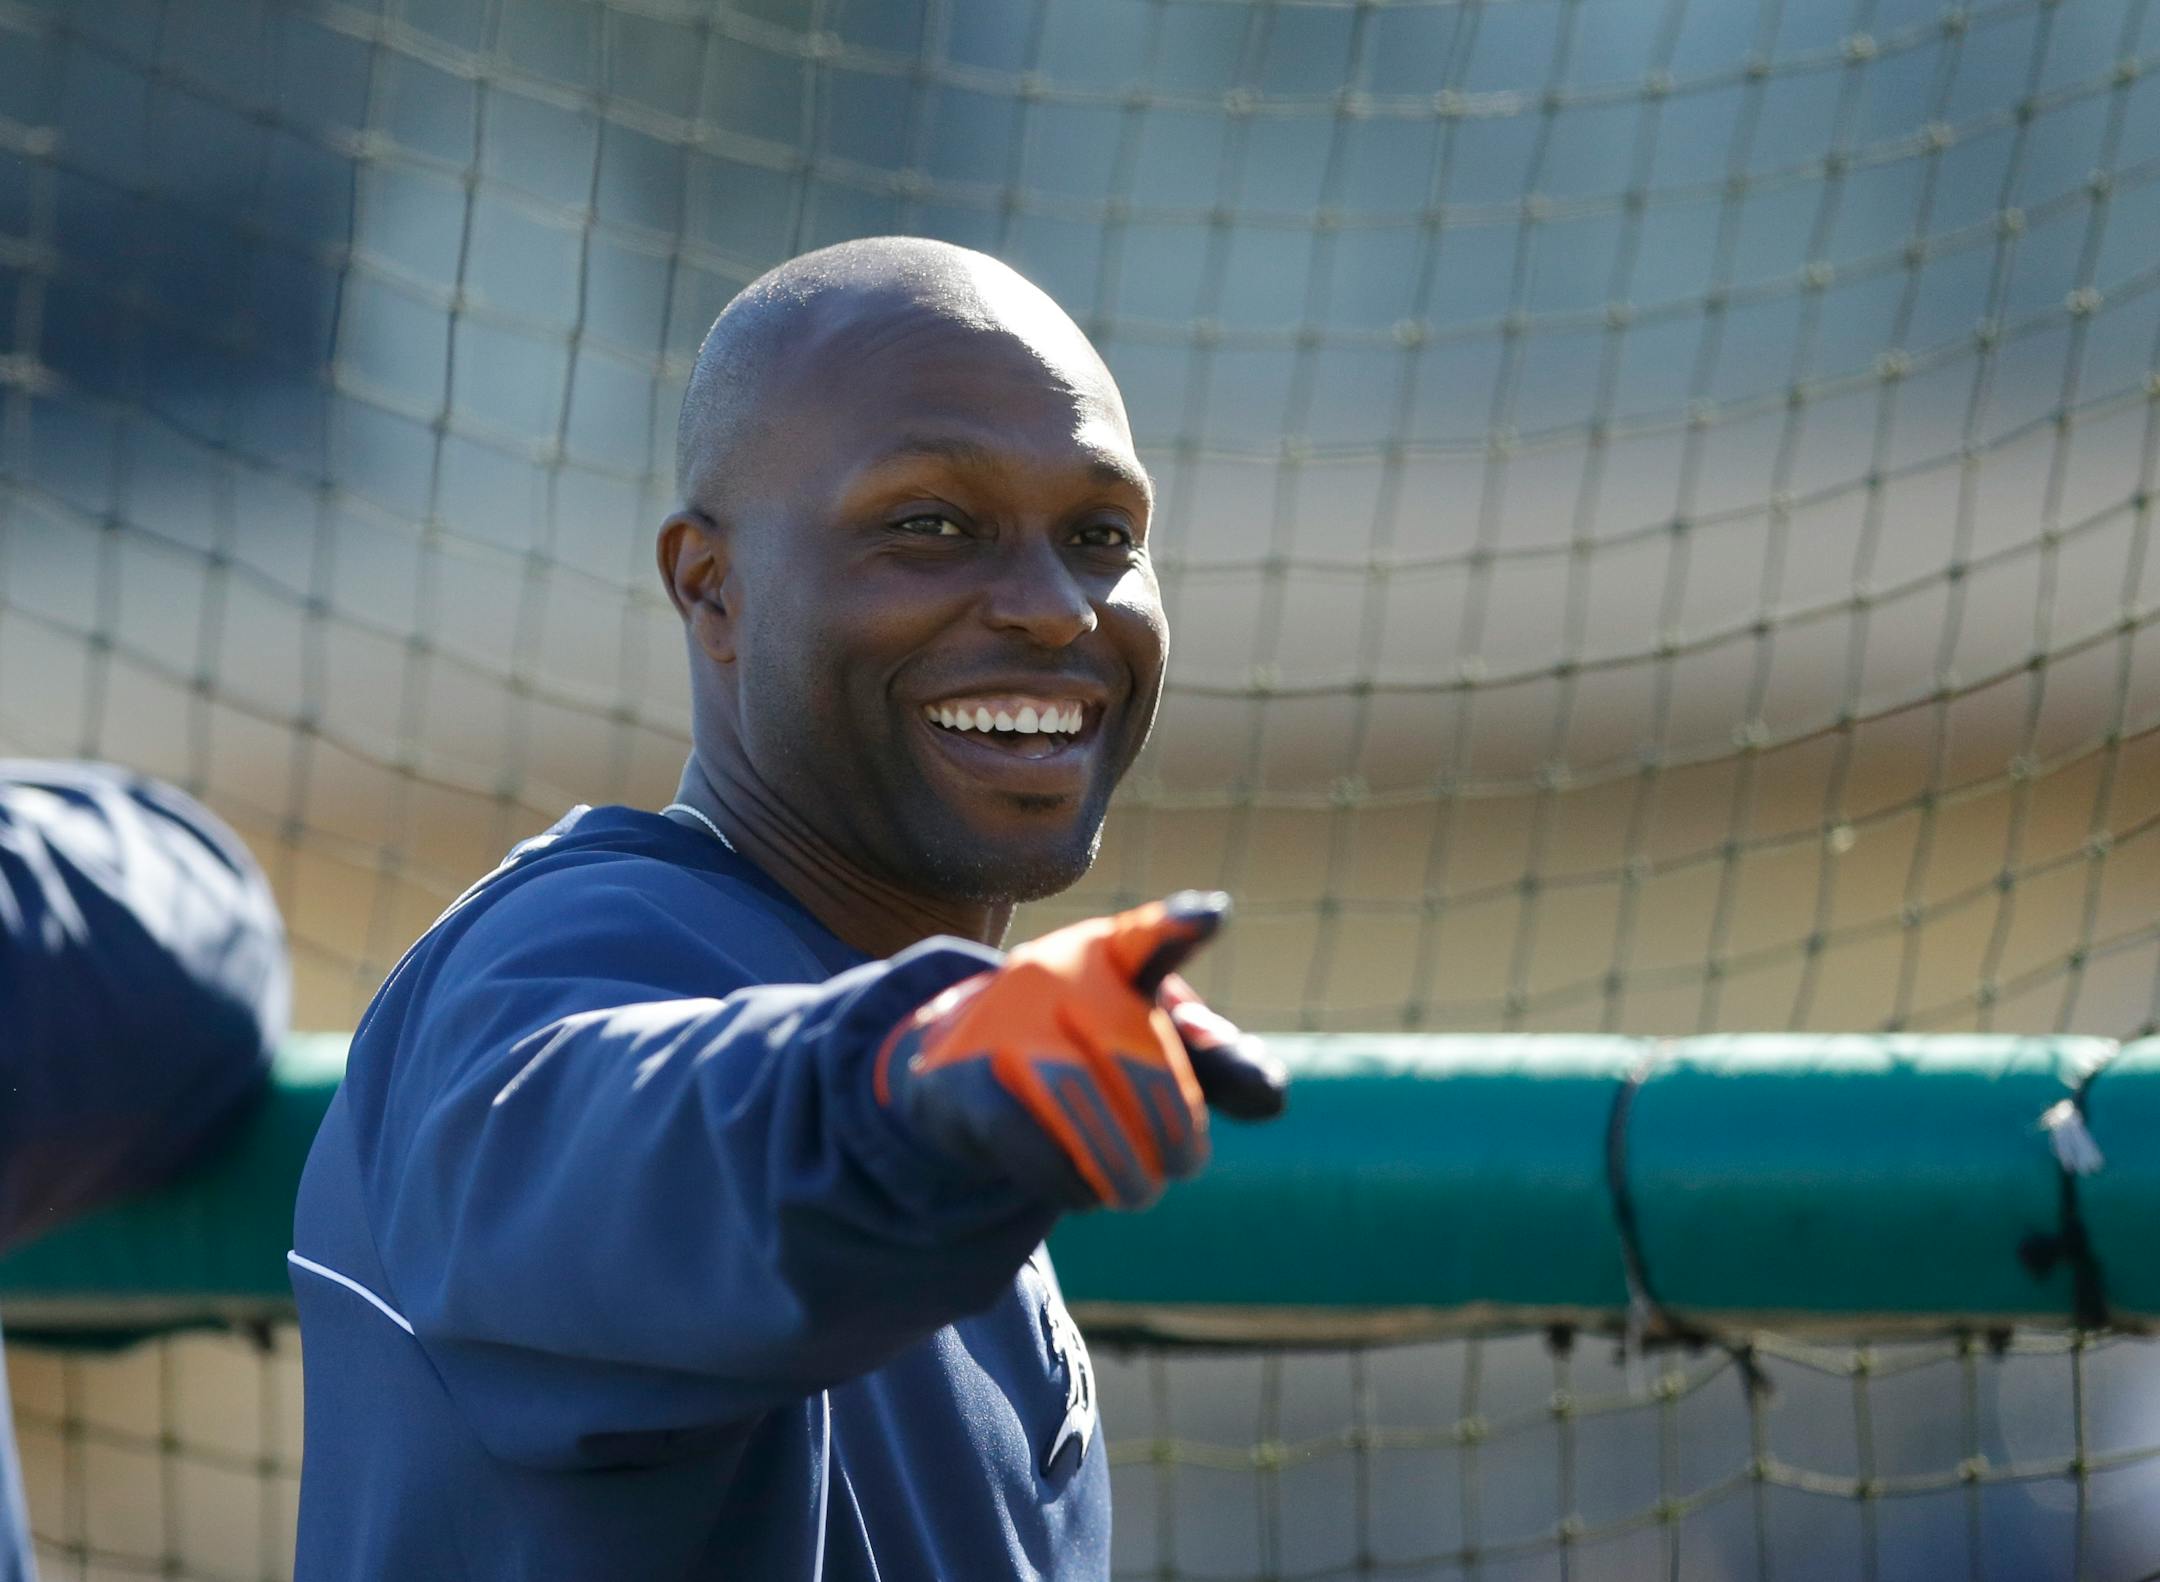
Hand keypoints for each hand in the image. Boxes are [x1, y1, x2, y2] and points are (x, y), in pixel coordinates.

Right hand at [875, 892, 1286, 1209]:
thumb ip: (1214, 1062)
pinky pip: (1033, 1144)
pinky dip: (1074, 1183)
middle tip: (1183, 1164)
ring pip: (1081, 1103)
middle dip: (1173, 1128)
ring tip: (1141, 1190)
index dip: (1178, 926)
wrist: (962, 1072)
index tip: (1211, 916)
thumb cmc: (1080, 1053)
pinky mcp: (965, 1086)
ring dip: (1126, 1168)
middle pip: (1137, 1058)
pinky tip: (1087, 1191)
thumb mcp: (1148, 1043)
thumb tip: (1270, 1096)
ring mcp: (1003, 1025)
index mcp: (1107, 954)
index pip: (1147, 938)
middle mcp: (1051, 974)